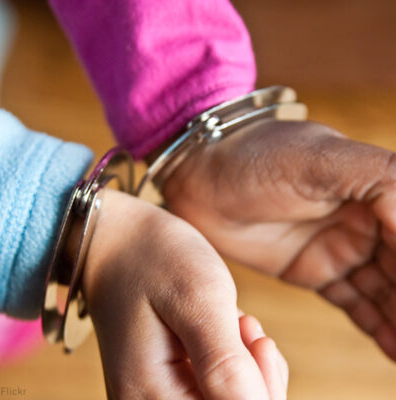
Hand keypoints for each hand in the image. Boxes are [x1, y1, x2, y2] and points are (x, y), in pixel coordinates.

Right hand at [82, 189, 287, 398]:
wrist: (122, 243)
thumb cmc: (153, 260)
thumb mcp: (197, 300)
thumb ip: (226, 366)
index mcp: (150, 398)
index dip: (260, 390)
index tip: (259, 344)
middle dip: (254, 374)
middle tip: (244, 325)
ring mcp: (160, 392)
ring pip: (232, 397)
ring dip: (246, 362)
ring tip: (231, 320)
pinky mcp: (172, 377)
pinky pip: (221, 383)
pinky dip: (236, 357)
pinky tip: (226, 328)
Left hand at [163, 119, 395, 360]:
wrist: (200, 178)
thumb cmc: (252, 158)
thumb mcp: (319, 158)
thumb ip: (382, 179)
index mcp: (376, 187)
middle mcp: (364, 220)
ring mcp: (338, 247)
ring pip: (387, 292)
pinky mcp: (312, 269)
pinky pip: (355, 302)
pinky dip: (378, 326)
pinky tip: (393, 349)